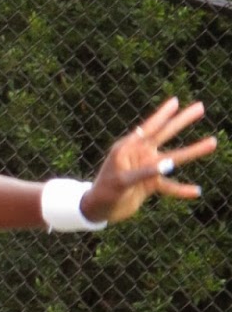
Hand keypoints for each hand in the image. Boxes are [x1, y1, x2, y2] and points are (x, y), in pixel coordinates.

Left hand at [85, 96, 216, 224]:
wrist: (98, 210)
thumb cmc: (104, 191)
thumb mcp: (122, 181)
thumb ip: (145, 172)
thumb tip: (169, 165)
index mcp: (128, 148)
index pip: (148, 128)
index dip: (162, 114)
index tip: (176, 101)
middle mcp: (139, 154)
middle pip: (165, 134)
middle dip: (182, 121)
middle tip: (200, 107)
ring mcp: (146, 169)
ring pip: (174, 158)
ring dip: (193, 151)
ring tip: (212, 142)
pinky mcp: (150, 184)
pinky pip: (170, 185)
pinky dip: (182, 189)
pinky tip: (196, 191)